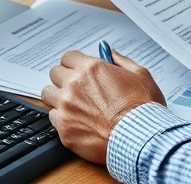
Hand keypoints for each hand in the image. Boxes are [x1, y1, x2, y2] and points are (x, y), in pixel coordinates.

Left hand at [41, 49, 164, 163]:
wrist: (140, 138)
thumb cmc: (142, 109)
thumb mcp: (140, 75)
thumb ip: (121, 60)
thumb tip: (110, 53)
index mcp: (91, 69)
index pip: (68, 57)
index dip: (75, 63)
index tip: (79, 70)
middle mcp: (74, 85)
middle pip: (55, 73)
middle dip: (65, 77)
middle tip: (78, 88)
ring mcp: (66, 107)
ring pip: (48, 94)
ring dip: (58, 96)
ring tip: (73, 104)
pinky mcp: (64, 129)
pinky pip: (52, 117)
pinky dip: (61, 118)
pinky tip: (76, 121)